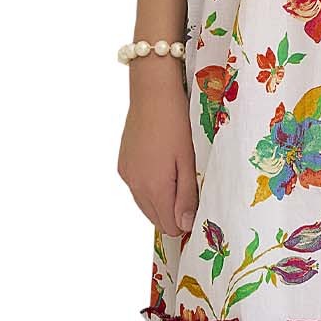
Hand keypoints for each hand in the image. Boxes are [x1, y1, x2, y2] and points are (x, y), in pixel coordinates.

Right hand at [117, 66, 198, 236]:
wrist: (152, 94)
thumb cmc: (177, 124)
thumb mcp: (189, 160)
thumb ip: (186, 196)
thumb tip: (184, 226)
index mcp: (154, 187)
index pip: (168, 225)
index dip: (184, 224)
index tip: (197, 213)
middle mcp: (135, 185)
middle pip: (155, 219)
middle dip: (173, 216)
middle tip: (191, 199)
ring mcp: (126, 175)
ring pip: (144, 205)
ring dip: (161, 203)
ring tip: (178, 184)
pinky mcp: (122, 165)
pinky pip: (136, 190)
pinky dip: (149, 190)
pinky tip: (162, 174)